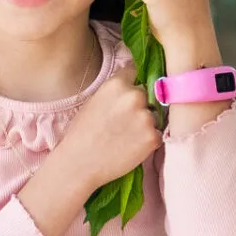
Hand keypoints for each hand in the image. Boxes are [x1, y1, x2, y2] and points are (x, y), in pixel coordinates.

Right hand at [50, 74, 163, 192]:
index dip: (130, 82)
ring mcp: (146, 117)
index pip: (133, 70)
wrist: (79, 164)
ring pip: (153, 114)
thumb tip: (129, 86)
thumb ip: (114, 92)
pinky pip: (157, 134)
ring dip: (145, 123)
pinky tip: (132, 147)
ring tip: (126, 137)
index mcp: (117, 84)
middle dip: (139, 104)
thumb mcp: (94, 101)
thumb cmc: (81, 134)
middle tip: (124, 122)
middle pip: (146, 94)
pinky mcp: (153, 137)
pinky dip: (148, 140)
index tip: (128, 92)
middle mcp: (134, 96)